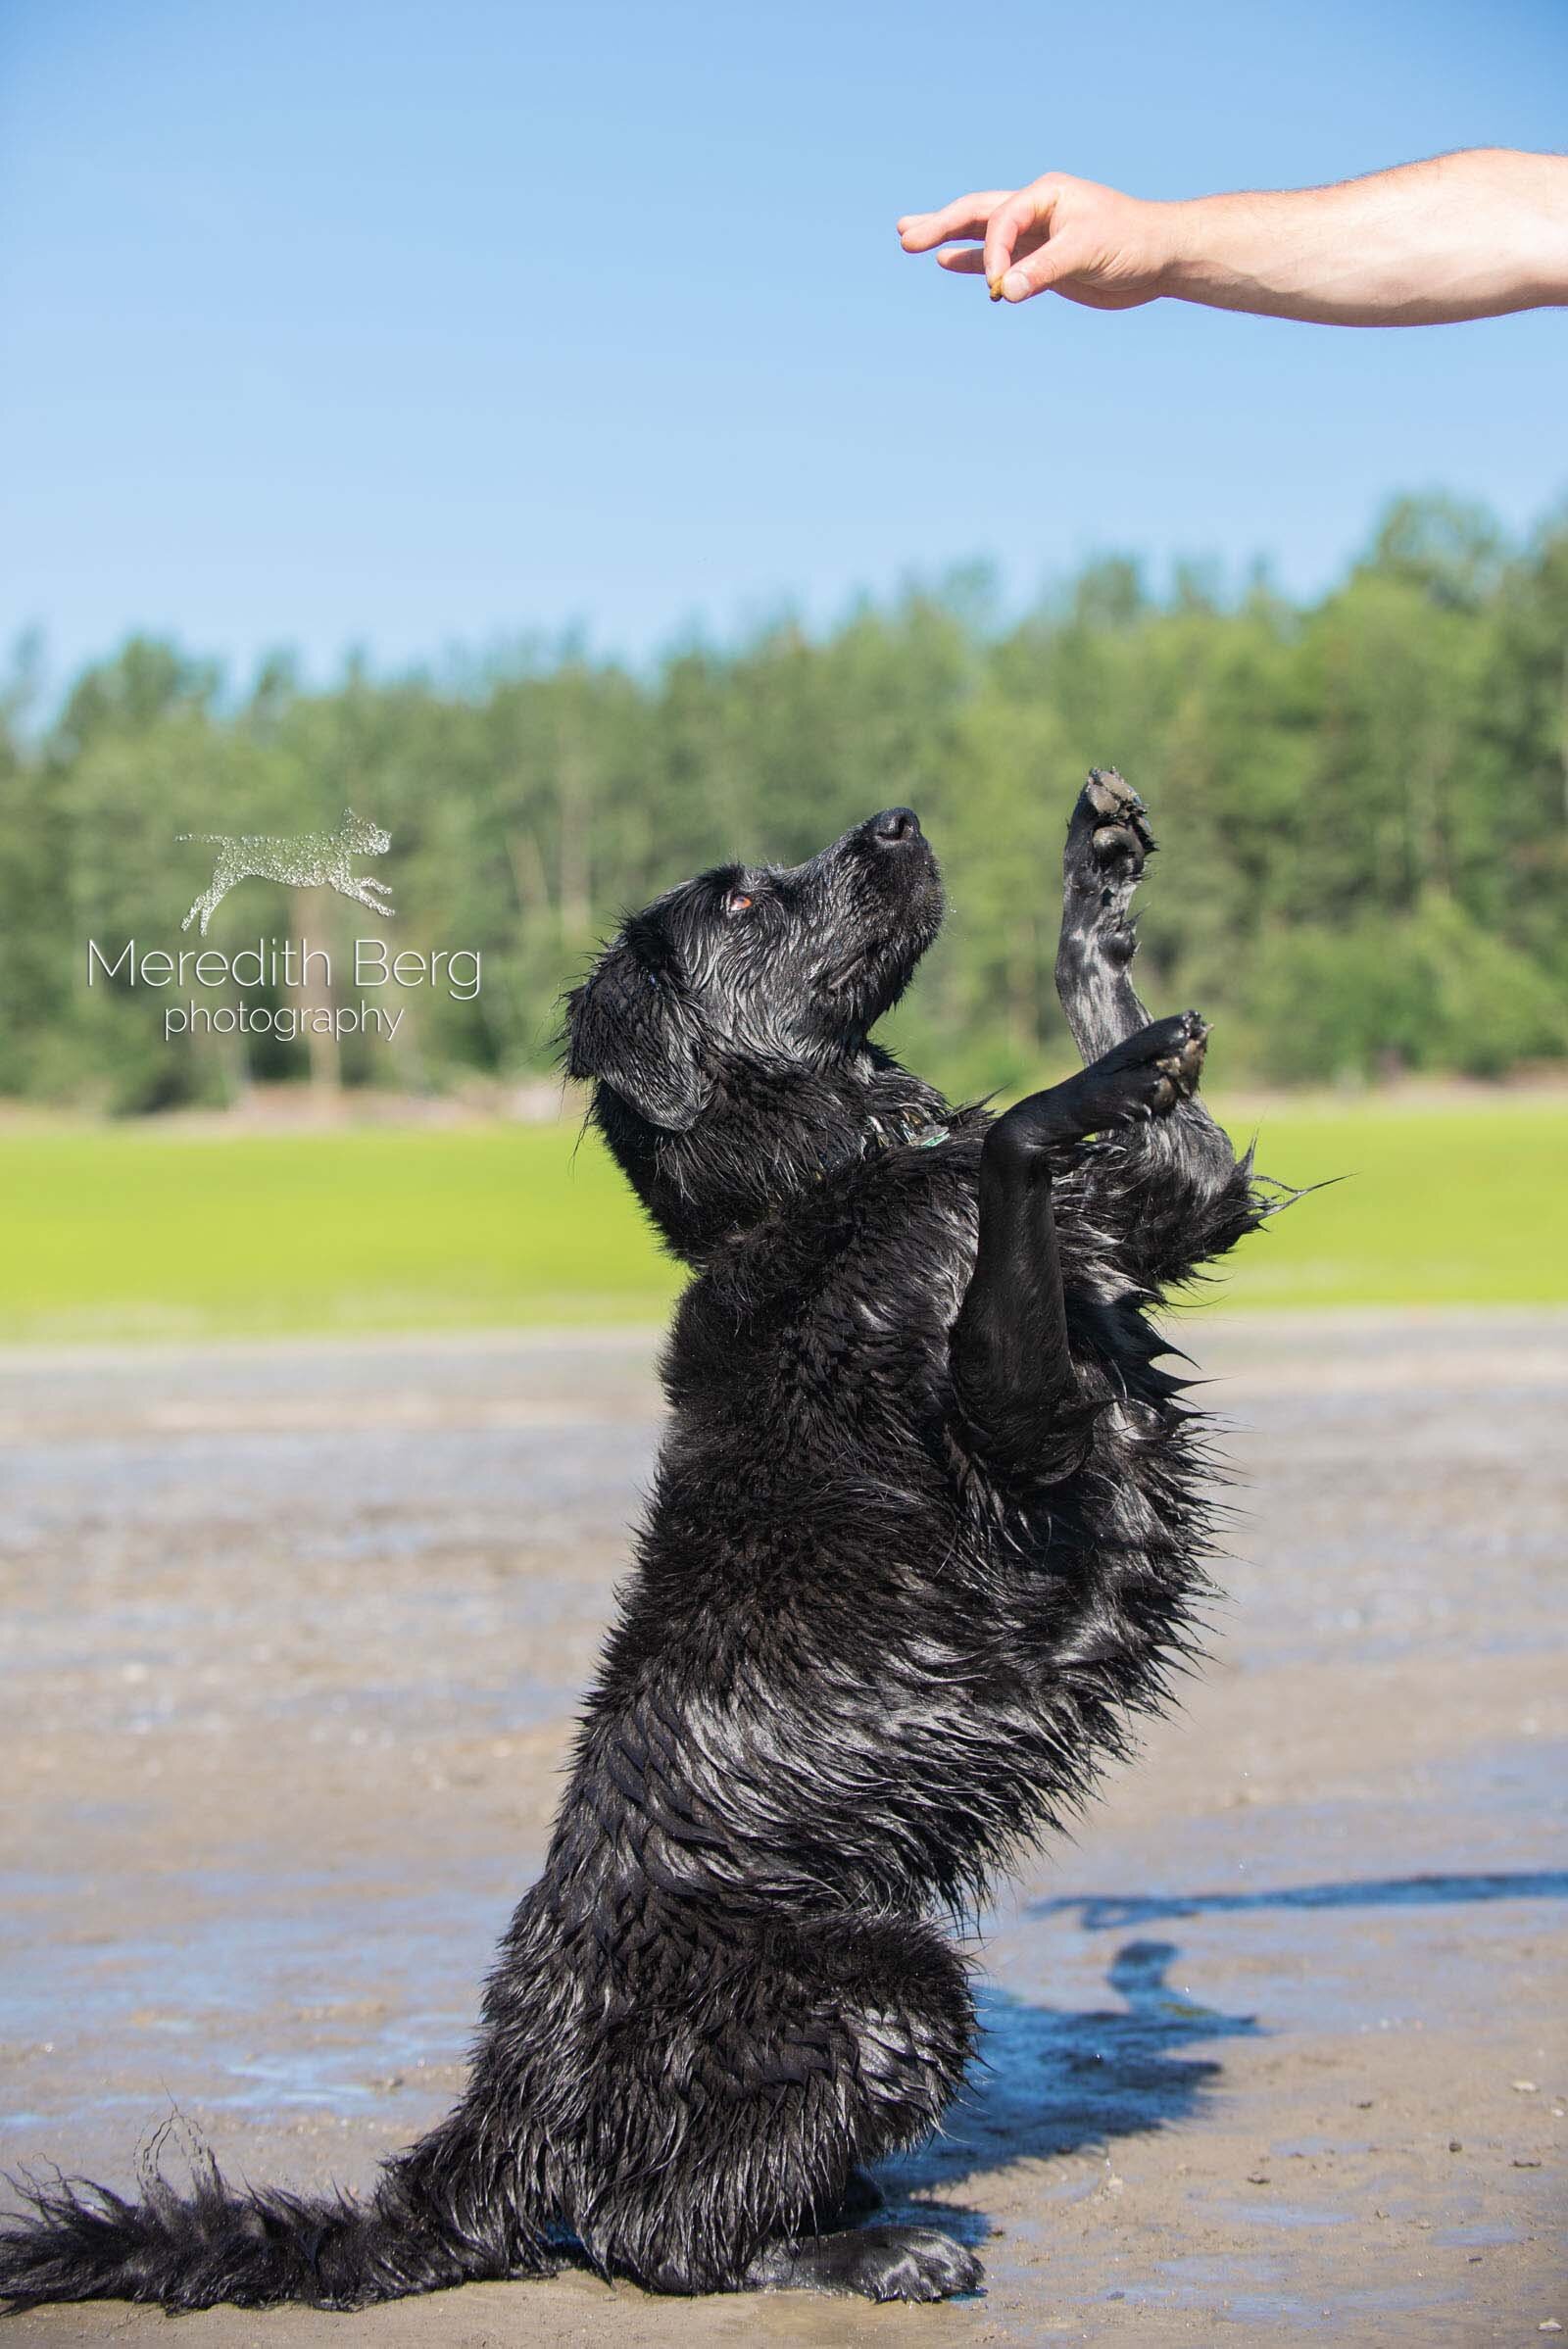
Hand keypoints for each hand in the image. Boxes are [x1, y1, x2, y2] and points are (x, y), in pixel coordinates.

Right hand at [898, 173, 1177, 307]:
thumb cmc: (1132, 242)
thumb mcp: (1088, 252)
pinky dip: (974, 262)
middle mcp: (1036, 209)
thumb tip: (1007, 290)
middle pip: (978, 214)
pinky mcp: (1041, 261)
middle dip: (941, 224)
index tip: (1001, 288)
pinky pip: (999, 260)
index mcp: (1045, 194)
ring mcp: (1036, 235)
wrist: (1161, 257)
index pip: (1001, 220)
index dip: (993, 253)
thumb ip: (1045, 270)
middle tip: (904, 235)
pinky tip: (947, 262)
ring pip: (982, 234)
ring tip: (909, 238)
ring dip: (948, 236)